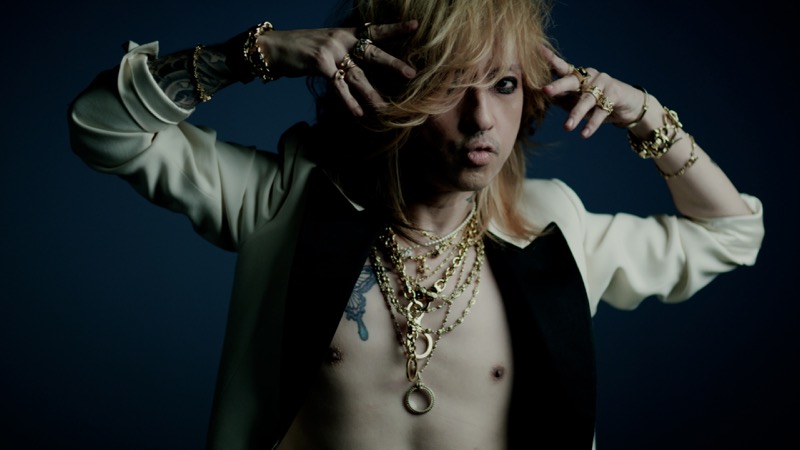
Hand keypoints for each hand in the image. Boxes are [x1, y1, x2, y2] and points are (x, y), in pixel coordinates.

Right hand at [260, 21, 418, 115]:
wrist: (273, 47)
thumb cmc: (302, 50)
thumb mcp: (327, 45)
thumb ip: (346, 53)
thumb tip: (363, 71)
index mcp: (346, 33)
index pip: (375, 30)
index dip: (395, 28)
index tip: (416, 26)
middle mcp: (342, 39)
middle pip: (373, 53)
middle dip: (393, 64)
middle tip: (412, 73)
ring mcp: (331, 51)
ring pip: (357, 75)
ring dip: (372, 94)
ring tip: (386, 109)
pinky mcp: (319, 63)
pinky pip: (338, 86)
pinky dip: (348, 101)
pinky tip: (358, 113)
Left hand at [540, 46, 646, 137]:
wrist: (627, 106)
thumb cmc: (595, 103)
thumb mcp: (576, 100)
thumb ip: (560, 98)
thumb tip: (540, 96)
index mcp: (577, 75)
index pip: (561, 67)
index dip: (550, 59)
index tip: (537, 49)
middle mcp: (589, 76)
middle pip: (571, 80)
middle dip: (558, 86)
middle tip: (546, 90)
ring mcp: (602, 84)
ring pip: (586, 100)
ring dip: (576, 114)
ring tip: (566, 127)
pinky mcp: (614, 95)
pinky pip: (600, 111)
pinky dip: (592, 124)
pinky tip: (583, 134)